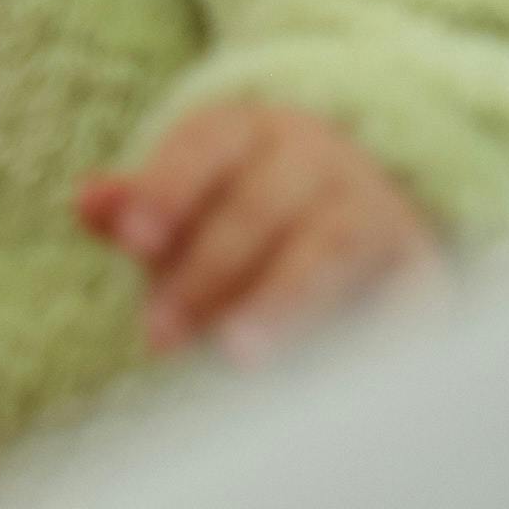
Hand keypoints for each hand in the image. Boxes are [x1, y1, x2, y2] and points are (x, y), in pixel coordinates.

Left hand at [77, 95, 438, 362]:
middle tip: (159, 335)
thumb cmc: (246, 205)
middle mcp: (319, 159)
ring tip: (236, 358)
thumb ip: (138, 206)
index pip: (204, 147)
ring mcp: (374, 208)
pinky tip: (331, 379)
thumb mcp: (190, 191)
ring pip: (326, 249)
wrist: (366, 197)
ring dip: (280, 304)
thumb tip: (88, 204)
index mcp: (250, 129)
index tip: (131, 242)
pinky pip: (404, 299)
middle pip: (260, 207)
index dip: (167, 189)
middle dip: (206, 273)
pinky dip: (372, 336)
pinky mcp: (421, 265)